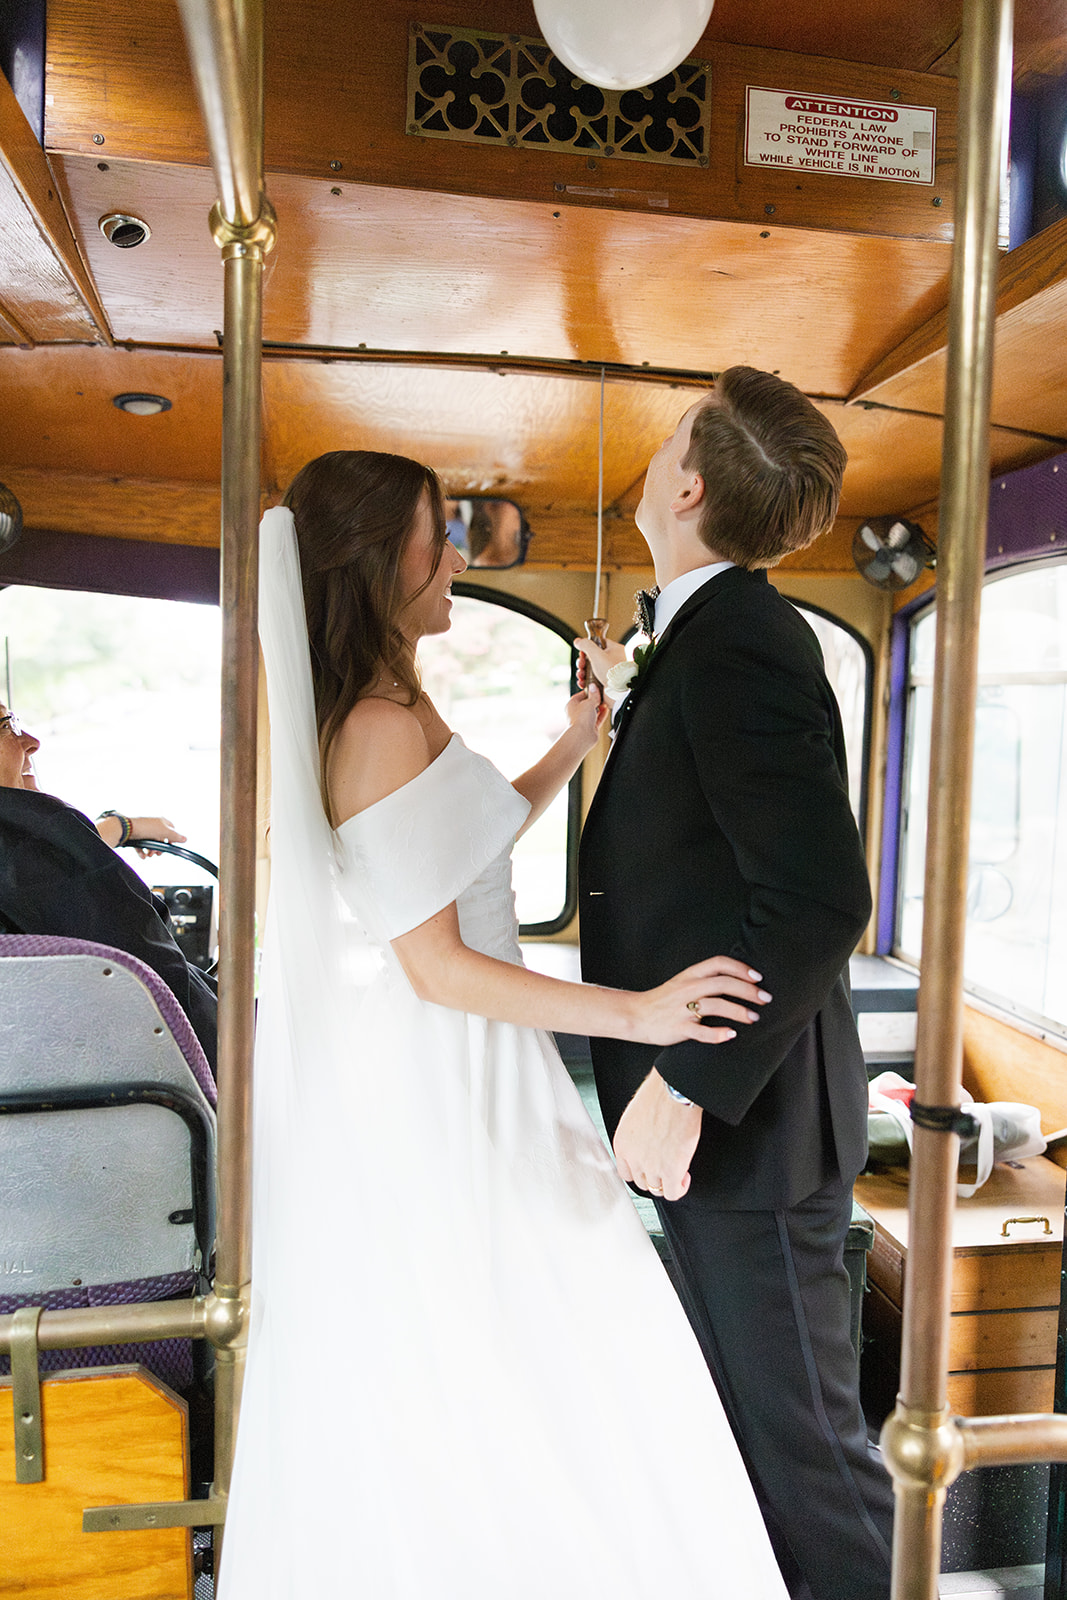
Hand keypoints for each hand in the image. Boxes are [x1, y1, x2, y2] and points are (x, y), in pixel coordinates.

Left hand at [130, 815, 186, 857]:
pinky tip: (143, 856)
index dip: (173, 838)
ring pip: (151, 843)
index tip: (172, 845)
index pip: (171, 829)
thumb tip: (185, 839)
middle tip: (159, 853)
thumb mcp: (164, 832)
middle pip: (161, 838)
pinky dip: (143, 851)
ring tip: (150, 855)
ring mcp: (144, 830)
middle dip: (160, 847)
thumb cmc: (146, 827)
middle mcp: (153, 825)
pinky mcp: (136, 835)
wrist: (126, 828)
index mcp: (161, 821)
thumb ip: (175, 836)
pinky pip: (141, 845)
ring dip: (152, 851)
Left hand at [564, 684, 608, 745]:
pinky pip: (597, 719)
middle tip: (602, 696)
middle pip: (587, 704)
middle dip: (595, 700)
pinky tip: (606, 710)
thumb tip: (593, 687)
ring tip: (605, 702)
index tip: (595, 689)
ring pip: (592, 712)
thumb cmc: (580, 719)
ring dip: (599, 707)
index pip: (580, 695)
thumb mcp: (588, 702)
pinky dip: (602, 714)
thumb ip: (593, 695)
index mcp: (571, 704)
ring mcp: (583, 720)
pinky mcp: (590, 727)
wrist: (582, 736)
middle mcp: (576, 713)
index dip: (588, 691)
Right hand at [573, 634, 626, 688]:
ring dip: (582, 672)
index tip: (582, 652)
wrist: (618, 693)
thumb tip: (578, 641)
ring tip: (581, 675)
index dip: (588, 647)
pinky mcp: (605, 682)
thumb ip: (586, 645)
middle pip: (592, 657)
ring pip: (591, 669)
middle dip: (583, 662)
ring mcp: (608, 672)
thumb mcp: (596, 654)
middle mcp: (613, 660)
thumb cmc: (611, 672)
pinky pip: (592, 679)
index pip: (599, 643)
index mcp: (614, 650)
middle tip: (581, 665)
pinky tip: (582, 682)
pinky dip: (585, 680)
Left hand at [614, 1069, 702, 1201]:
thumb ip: (637, 1135)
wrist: (674, 1092)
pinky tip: (684, 1176)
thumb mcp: (635, 1116)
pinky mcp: (671, 1170)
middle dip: (654, 1176)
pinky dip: (679, 1188)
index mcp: (622, 1143)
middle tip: (666, 1167)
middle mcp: (633, 1157)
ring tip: (677, 1170)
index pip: (625, 1172)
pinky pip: (672, 1193)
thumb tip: (646, 1142)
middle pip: (641, 1182)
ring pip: (656, 1189)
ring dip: (667, 1182)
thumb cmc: (658, 1095)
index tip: (649, 1168)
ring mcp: (651, 1166)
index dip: (640, 1171)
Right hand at [629, 956, 769, 1047]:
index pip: (719, 964)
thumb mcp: (683, 982)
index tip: (757, 977)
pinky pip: (701, 1032)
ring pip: (716, 1005)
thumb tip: (736, 979)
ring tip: (754, 1017)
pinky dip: (718, 1034)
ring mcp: (683, 1009)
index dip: (740, 968)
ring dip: (738, 1011)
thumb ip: (705, 979)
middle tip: (765, 999)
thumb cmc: (664, 999)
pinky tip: (731, 1035)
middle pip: (723, 984)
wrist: (636, 1015)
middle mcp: (688, 988)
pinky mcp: (679, 1028)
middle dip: (748, 990)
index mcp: (690, 975)